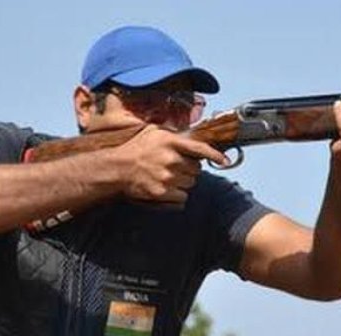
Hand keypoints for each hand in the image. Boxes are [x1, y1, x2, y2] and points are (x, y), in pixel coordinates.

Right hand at [112, 125, 228, 203]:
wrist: (117, 168)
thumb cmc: (135, 149)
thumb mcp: (153, 132)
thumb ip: (173, 135)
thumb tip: (192, 138)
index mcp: (170, 142)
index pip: (200, 148)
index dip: (215, 155)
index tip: (224, 161)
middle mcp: (171, 159)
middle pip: (197, 170)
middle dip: (189, 170)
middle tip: (175, 168)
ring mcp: (167, 177)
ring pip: (191, 184)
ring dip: (183, 182)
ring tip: (168, 177)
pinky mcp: (162, 193)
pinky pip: (182, 198)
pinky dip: (178, 196)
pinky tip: (167, 190)